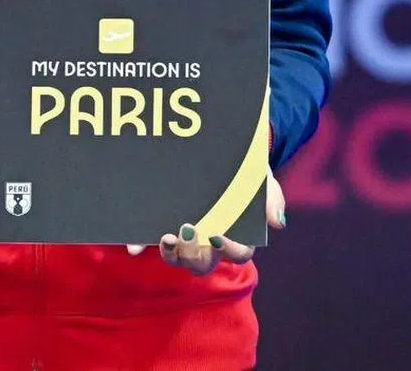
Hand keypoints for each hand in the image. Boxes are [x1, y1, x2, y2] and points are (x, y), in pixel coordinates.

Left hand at [133, 170, 285, 273]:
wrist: (219, 148)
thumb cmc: (243, 169)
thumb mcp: (259, 176)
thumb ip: (270, 196)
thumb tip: (276, 223)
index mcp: (236, 234)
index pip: (238, 253)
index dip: (228, 249)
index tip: (217, 234)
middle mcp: (209, 241)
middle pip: (203, 263)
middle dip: (193, 254)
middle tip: (187, 232)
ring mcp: (186, 235)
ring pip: (179, 258)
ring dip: (172, 254)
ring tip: (166, 237)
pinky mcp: (164, 225)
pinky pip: (151, 242)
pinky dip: (142, 245)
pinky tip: (134, 246)